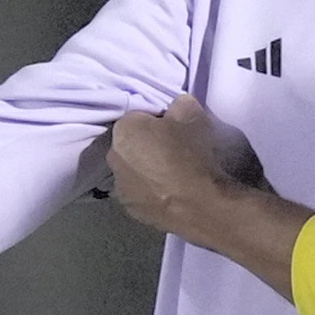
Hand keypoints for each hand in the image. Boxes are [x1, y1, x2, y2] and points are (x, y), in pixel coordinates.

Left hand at [107, 95, 227, 243]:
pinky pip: (140, 192)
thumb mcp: (193, 111)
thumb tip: (175, 109)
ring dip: (147, 169)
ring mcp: (120, 187)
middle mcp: (113, 157)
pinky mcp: (131, 210)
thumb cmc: (193, 153)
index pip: (139, 117)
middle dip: (147, 144)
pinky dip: (151, 191)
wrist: (201, 204)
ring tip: (175, 174)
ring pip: (134, 170)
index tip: (176, 129)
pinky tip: (172, 192)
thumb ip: (178, 104)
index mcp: (124, 130)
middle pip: (132, 144)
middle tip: (175, 150)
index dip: (159, 121)